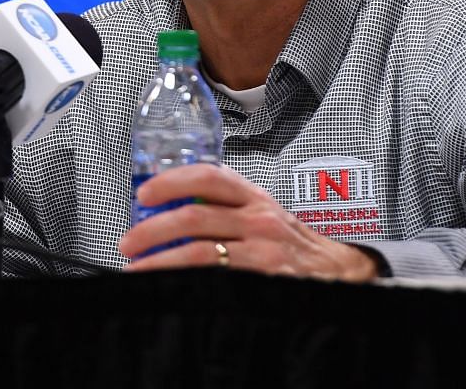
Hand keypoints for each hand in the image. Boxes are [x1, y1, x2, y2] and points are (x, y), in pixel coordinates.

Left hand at [117, 163, 378, 281]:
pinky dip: (188, 284)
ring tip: (138, 268)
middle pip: (194, 217)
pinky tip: (170, 288)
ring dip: (161, 261)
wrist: (337, 272)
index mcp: (253, 197)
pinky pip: (218, 281)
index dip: (170, 182)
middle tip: (128, 242)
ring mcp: (263, 251)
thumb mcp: (261, 211)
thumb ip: (224, 204)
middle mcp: (258, 220)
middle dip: (152, 230)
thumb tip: (172, 203)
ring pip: (200, 253)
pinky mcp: (266, 281)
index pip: (207, 176)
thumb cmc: (290, 241)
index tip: (143, 195)